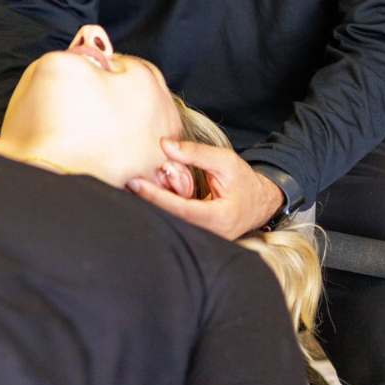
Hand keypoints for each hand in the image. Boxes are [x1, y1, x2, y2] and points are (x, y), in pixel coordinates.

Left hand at [127, 139, 284, 238]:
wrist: (259, 202)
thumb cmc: (244, 181)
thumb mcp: (225, 161)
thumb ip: (196, 153)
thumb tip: (165, 145)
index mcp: (220, 218)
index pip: (181, 209)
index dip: (157, 197)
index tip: (136, 183)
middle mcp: (211, 235)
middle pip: (171, 220)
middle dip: (148, 202)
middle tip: (125, 183)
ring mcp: (204, 239)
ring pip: (172, 224)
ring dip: (152, 206)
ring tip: (131, 188)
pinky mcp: (197, 237)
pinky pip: (176, 224)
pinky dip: (161, 209)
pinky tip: (146, 196)